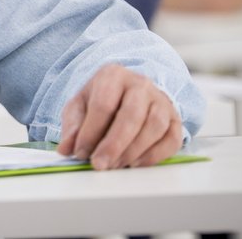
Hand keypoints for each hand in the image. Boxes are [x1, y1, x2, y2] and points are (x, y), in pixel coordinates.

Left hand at [57, 63, 182, 169]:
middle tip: (100, 165)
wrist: (129, 92)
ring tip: (116, 165)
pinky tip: (135, 164)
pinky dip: (154, 156)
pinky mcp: (175, 119)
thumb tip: (66, 149)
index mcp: (112, 75)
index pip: (103, 105)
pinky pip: (171, 140)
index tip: (81, 153)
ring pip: (153, 127)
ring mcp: (161, 100)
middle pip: (131, 115)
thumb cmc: (102, 99)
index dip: (91, 132)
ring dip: (133, 151)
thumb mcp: (80, 106)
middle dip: (113, 145)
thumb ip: (72, 126)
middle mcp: (140, 84)